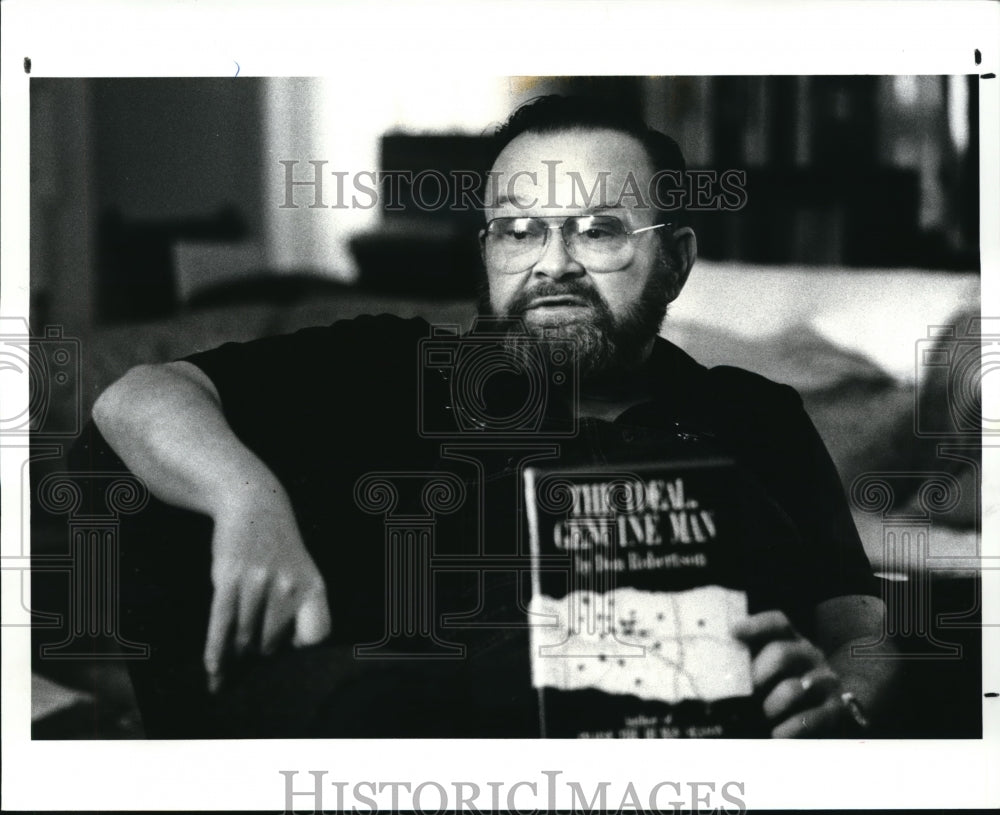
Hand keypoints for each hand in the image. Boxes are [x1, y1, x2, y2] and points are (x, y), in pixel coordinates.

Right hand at [203, 487, 330, 691]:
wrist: (255, 504)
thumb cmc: (278, 547)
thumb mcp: (302, 572)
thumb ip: (298, 607)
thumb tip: (284, 652)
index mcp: (313, 586)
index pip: (316, 637)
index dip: (302, 649)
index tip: (289, 651)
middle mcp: (289, 586)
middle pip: (272, 643)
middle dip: (260, 651)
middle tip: (250, 650)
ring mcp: (258, 582)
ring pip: (245, 637)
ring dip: (236, 652)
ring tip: (231, 660)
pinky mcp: (229, 578)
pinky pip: (222, 623)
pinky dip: (216, 651)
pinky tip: (214, 671)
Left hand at [732, 610, 855, 737]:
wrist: (838, 707)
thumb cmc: (790, 684)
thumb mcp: (774, 667)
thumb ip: (749, 660)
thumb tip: (710, 668)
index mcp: (792, 641)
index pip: (777, 623)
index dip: (756, 624)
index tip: (733, 632)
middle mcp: (810, 656)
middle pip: (781, 653)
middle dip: (757, 674)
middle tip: (743, 692)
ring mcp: (825, 681)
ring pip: (794, 688)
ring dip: (771, 705)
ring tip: (761, 715)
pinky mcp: (836, 709)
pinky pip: (811, 718)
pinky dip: (790, 728)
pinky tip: (776, 733)